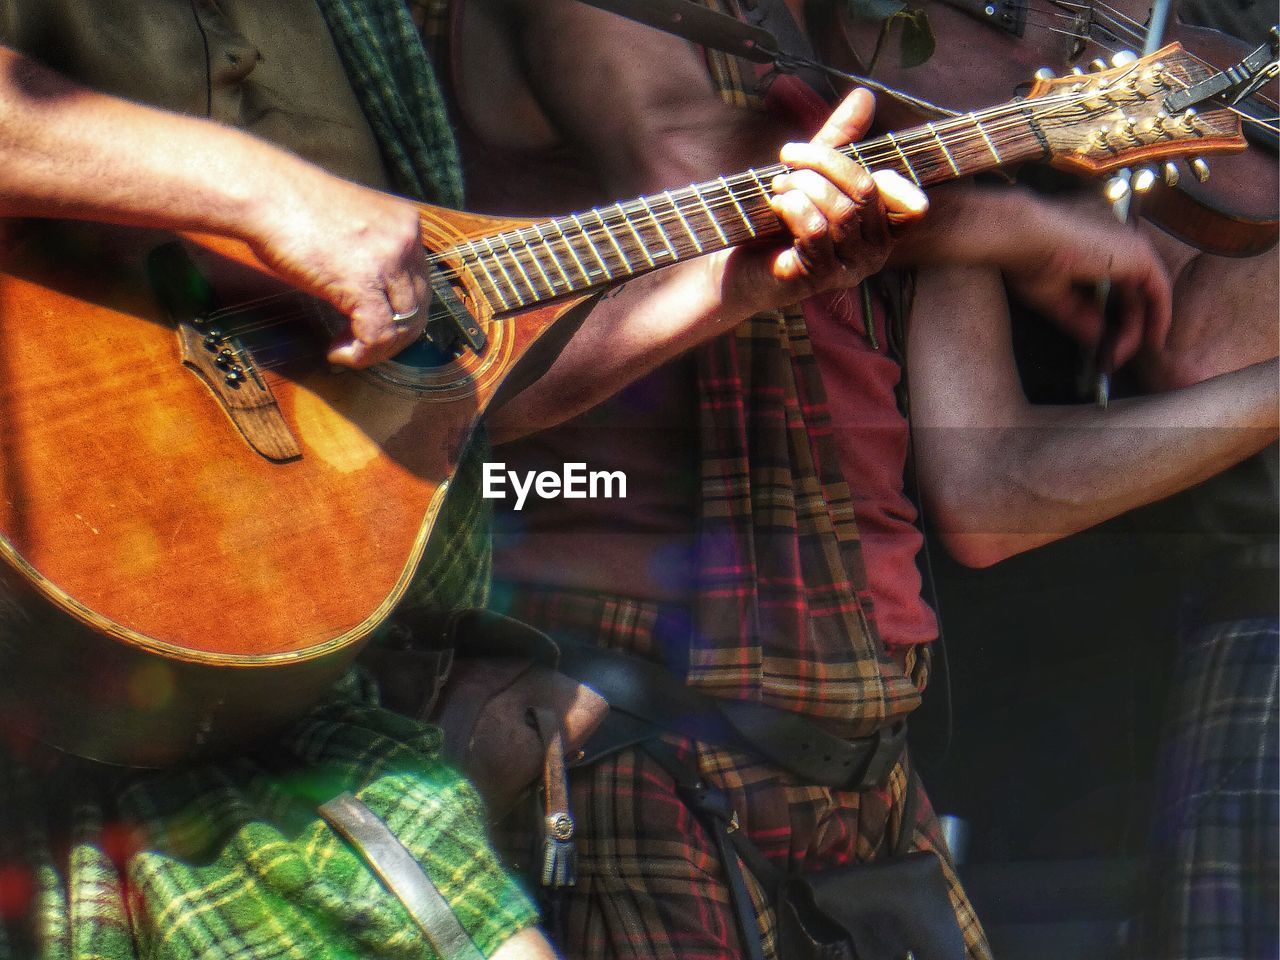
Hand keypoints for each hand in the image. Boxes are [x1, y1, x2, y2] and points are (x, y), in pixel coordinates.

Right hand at [247, 167, 431, 367]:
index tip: (371, 325)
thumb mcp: (352, 230)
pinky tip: (337, 350)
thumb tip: (376, 302)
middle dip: (391, 336)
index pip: (419, 284)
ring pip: (403, 326)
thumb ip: (373, 258)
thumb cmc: (294, 209)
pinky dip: (360, 353)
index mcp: (407, 224)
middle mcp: (407, 240)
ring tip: (345, 348)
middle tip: (360, 345)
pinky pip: (377, 335)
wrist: (265, 194)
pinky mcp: (364, 283)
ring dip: (375, 349)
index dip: (398, 314)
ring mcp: (389, 261)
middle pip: (418, 307)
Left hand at [743, 88, 927, 304]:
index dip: (885, 177)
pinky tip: (776, 203)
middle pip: (867, 193)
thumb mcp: (813, 172)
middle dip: (824, 165)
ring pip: (841, 212)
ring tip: (778, 182)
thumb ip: (842, 137)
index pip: (913, 207)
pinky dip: (793, 207)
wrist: (739, 264)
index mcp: (882, 230)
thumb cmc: (781, 218)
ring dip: (803, 185)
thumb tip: (865, 95)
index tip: (835, 157)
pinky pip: (815, 231)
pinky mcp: (815, 278)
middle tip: (788, 159)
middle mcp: (873, 254)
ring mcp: (847, 270)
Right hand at [1002, 201, 1171, 370]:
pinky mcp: (1139, 255)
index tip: (1105, 343)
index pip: (1115, 286)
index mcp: (1097, 246)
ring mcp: (1131, 246)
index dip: (1111, 318)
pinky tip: (1151, 340)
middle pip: (1133, 293)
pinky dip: (1158, 316)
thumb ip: (1079, 316)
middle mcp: (1118, 243)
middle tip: (1113, 357)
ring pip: (1147, 293)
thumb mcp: (1054, 296)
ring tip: (1123, 355)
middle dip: (1126, 328)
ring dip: (1138, 328)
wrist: (1024, 237)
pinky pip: (1159, 291)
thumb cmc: (1027, 258)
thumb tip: (1097, 340)